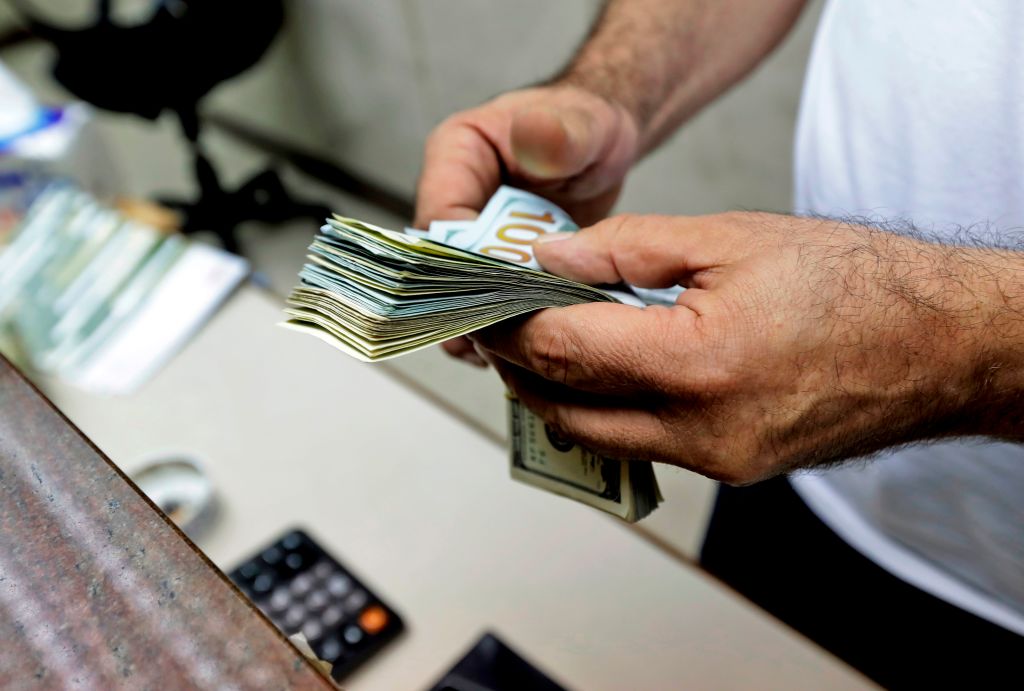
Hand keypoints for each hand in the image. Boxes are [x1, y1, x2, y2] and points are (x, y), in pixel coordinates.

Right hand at [415, 85, 639, 363]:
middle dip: (472, 305)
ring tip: (513, 353)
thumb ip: (557, 135)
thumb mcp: (579, 126)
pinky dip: (505, 325)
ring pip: (460, 291)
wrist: (603, 142)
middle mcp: (452, 199)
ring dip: (486, 323)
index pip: (439, 224)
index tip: (501, 296)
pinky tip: (529, 343)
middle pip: (442, 265)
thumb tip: (535, 136)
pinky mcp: (492, 260)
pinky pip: (486, 300)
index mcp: (453, 158)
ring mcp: (470, 235)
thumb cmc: (584, 124)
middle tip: (501, 343)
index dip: (463, 265)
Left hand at [469, 212, 1001, 483]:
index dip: (512, 324)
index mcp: (698, 363)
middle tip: (505, 327)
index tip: (487, 302)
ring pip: (599, 438)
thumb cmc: (852, 282)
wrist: (938, 343)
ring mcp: (719, 461)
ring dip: (561, 396)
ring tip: (552, 344)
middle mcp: (702, 430)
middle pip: (565, 410)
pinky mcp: (734, 470)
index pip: (563, 351)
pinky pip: (645, 447)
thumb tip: (549, 260)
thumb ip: (625, 249)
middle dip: (520, 369)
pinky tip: (612, 371)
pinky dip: (611, 411)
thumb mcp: (729, 237)